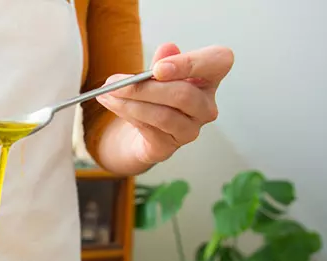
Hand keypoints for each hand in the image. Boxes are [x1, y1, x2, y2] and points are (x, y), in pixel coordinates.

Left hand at [97, 43, 233, 164]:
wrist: (142, 130)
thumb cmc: (156, 96)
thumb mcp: (157, 74)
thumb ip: (164, 61)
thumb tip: (167, 49)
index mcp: (209, 78)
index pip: (218, 62)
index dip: (191, 63)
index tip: (158, 68)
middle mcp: (206, 106)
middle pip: (183, 94)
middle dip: (144, 88)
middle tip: (115, 82)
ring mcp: (190, 129)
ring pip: (163, 115)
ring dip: (130, 103)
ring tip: (108, 93)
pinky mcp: (170, 146)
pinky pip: (149, 129)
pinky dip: (126, 114)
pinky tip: (112, 103)